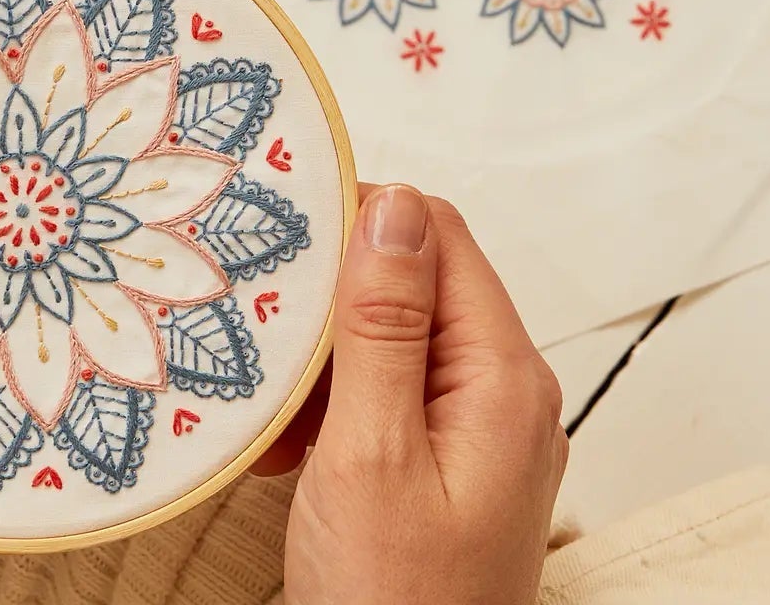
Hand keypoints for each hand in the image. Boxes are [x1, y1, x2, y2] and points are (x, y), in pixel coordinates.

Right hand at [273, 185, 567, 604]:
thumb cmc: (392, 603)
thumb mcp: (371, 453)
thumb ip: (384, 325)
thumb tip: (393, 205)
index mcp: (502, 377)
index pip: (438, 235)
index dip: (361, 220)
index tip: (284, 236)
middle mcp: (505, 391)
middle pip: (415, 283)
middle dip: (333, 298)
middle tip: (264, 327)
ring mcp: (480, 427)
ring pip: (393, 336)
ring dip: (326, 358)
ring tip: (276, 407)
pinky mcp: (450, 458)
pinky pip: (390, 390)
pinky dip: (335, 402)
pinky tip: (292, 444)